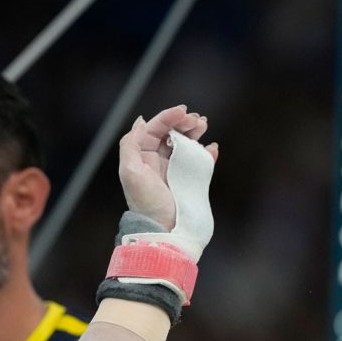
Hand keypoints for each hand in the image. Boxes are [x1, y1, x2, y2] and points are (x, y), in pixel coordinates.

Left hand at [117, 105, 217, 229]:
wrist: (164, 229)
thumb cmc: (146, 202)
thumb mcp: (130, 172)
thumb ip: (131, 145)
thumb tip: (141, 122)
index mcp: (143, 156)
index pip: (155, 129)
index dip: (168, 116)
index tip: (183, 111)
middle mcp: (157, 161)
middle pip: (171, 133)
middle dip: (184, 122)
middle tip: (197, 120)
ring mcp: (174, 170)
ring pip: (185, 144)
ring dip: (195, 132)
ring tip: (204, 125)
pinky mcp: (189, 180)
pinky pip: (199, 162)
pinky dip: (207, 152)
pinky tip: (211, 148)